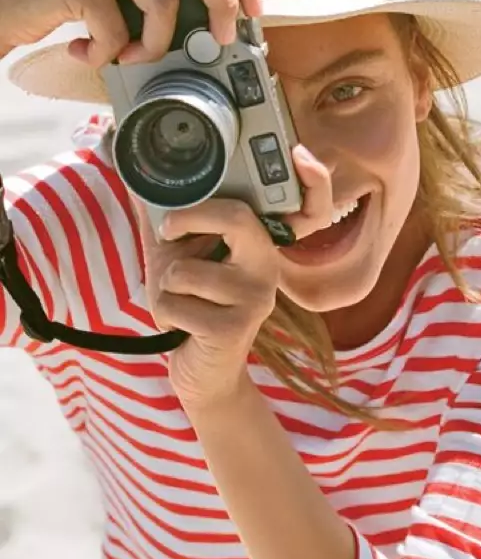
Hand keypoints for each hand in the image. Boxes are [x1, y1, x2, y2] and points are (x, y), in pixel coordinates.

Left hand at [135, 144, 334, 407]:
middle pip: (235, 220)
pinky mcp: (233, 329)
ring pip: (184, 270)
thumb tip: (136, 184)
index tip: (170, 223)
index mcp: (258, 249)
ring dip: (165, 289)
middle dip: (187, 225)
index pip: (240, 208)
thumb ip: (164, 226)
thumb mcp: (179, 263)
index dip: (200, 207)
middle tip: (168, 242)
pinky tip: (181, 328)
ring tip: (179, 304)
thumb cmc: (194, 311)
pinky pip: (175, 305)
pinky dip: (164, 316)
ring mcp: (253, 300)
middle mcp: (266, 271)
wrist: (207, 375)